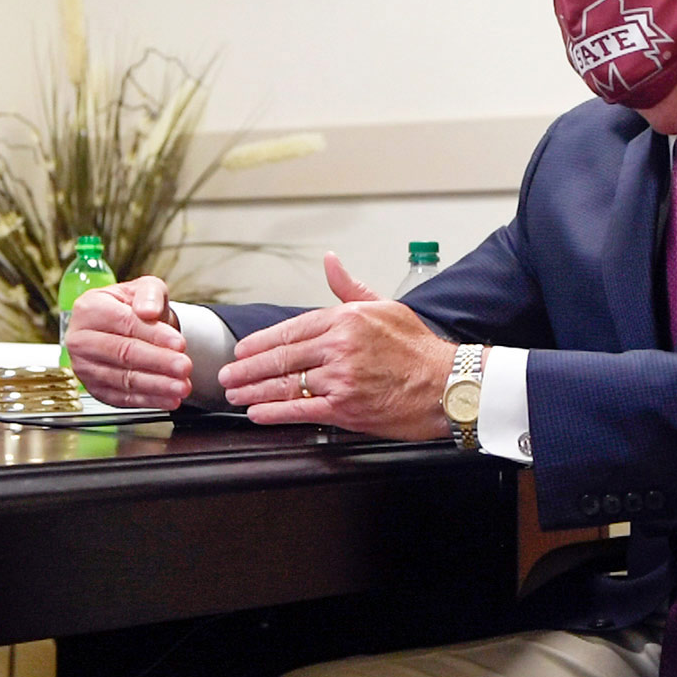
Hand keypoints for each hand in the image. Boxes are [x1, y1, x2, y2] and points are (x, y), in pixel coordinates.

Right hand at [67, 276, 192, 409]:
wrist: (127, 327)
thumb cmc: (134, 306)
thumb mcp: (145, 288)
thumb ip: (149, 293)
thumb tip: (148, 310)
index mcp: (89, 308)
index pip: (124, 323)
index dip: (153, 335)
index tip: (179, 343)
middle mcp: (81, 339)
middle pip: (122, 353)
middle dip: (158, 362)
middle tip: (184, 366)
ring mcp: (85, 367)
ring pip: (123, 379)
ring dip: (156, 385)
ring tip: (181, 386)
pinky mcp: (94, 389)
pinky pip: (122, 398)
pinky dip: (148, 400)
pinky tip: (168, 399)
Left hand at [218, 253, 455, 438]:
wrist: (448, 385)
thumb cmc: (420, 348)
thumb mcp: (386, 306)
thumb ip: (350, 287)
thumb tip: (330, 262)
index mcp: (345, 320)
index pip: (291, 329)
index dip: (261, 341)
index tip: (243, 349)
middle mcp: (339, 347)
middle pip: (282, 357)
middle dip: (248, 367)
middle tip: (227, 374)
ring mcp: (341, 379)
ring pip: (286, 384)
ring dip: (254, 391)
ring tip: (235, 394)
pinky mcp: (346, 409)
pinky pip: (302, 410)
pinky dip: (275, 413)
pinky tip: (258, 413)